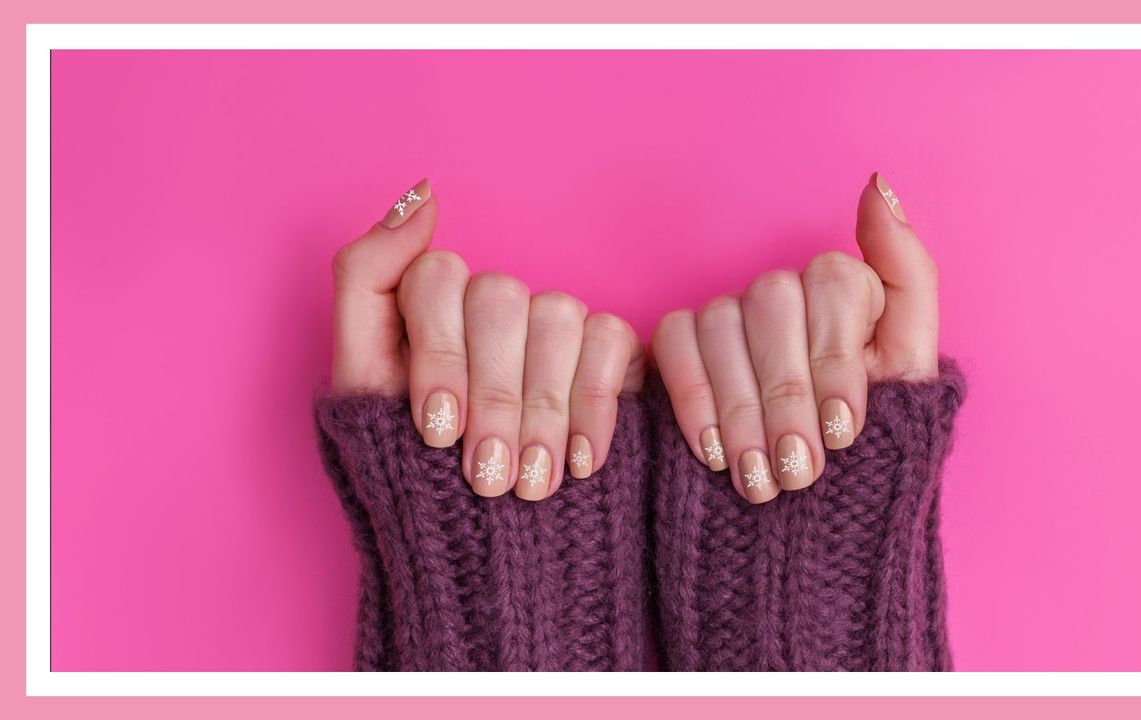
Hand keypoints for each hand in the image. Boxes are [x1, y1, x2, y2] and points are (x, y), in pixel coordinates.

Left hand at [330, 177, 645, 499]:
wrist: (486, 559)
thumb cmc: (414, 477)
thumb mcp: (361, 385)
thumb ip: (366, 278)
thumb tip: (419, 194)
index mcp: (430, 306)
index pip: (439, 278)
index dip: (441, 353)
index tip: (436, 429)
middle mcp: (493, 307)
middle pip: (502, 296)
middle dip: (493, 397)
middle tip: (486, 474)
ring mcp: (553, 325)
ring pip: (557, 315)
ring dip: (542, 411)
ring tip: (529, 484)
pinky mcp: (609, 353)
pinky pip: (611, 340)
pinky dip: (594, 406)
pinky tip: (577, 464)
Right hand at [651, 173, 938, 502]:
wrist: (822, 509)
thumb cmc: (871, 440)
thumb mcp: (909, 369)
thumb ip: (907, 274)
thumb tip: (876, 184)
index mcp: (842, 290)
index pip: (832, 284)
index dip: (835, 359)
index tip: (844, 432)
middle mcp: (783, 292)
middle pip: (773, 303)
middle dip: (787, 396)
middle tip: (799, 469)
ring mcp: (728, 312)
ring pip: (721, 322)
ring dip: (740, 408)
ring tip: (760, 478)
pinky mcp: (679, 341)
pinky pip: (673, 341)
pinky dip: (692, 398)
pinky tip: (713, 452)